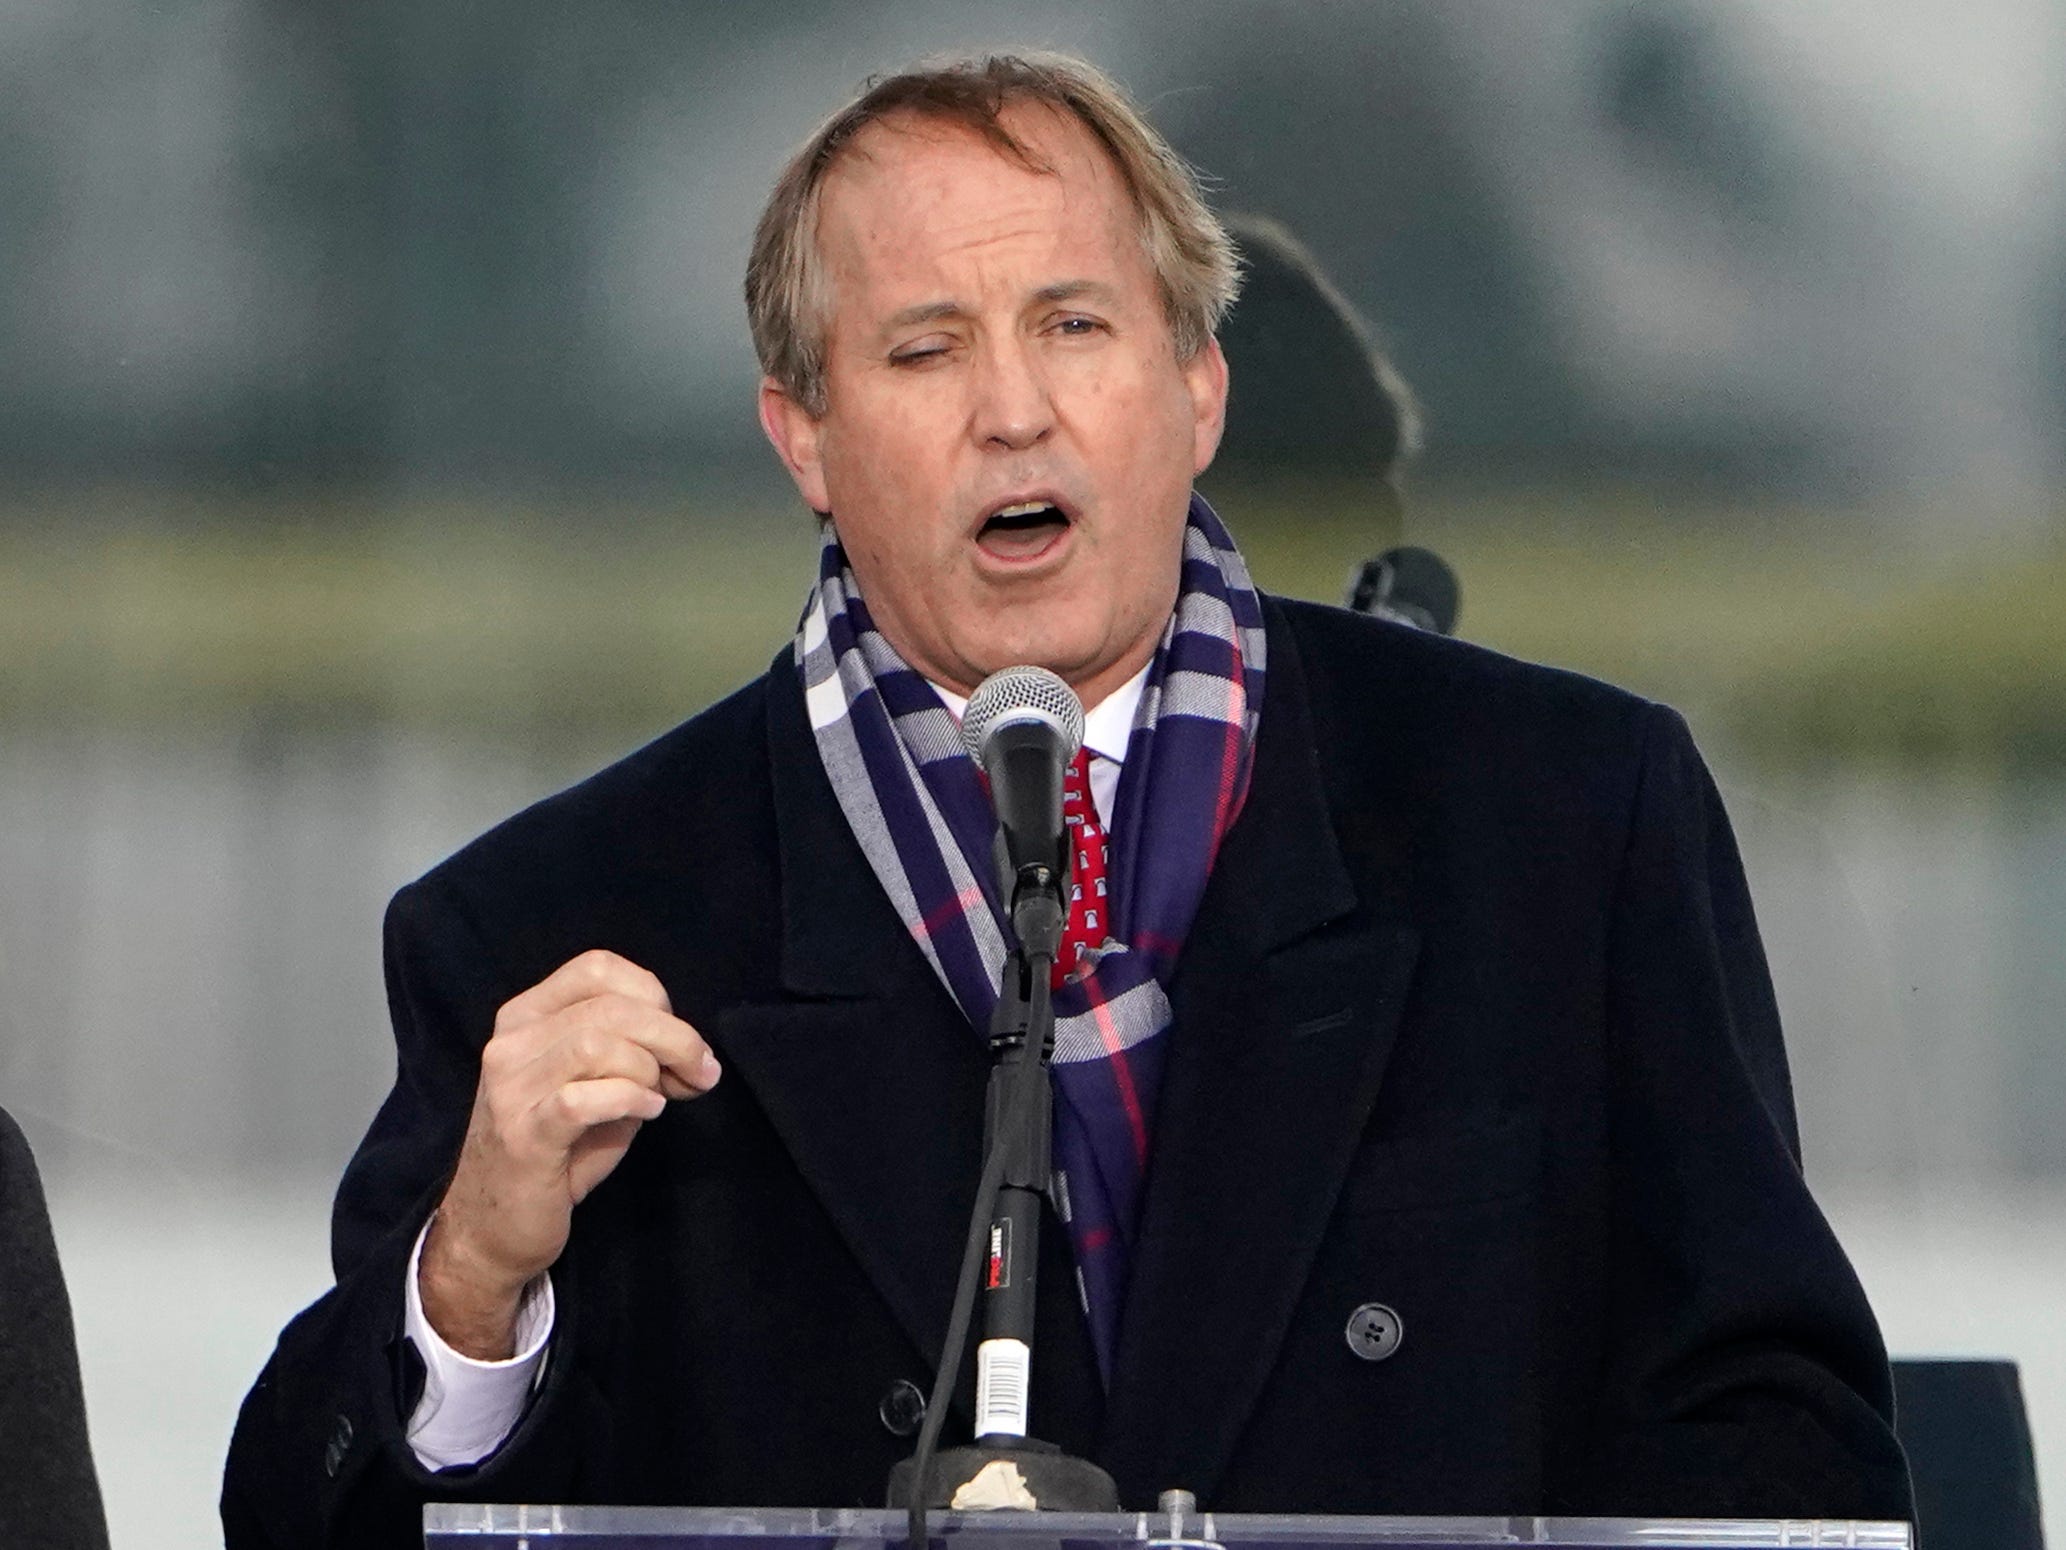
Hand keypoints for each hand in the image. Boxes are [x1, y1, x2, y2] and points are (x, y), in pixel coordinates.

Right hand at [419, 949, 720, 1357]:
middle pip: (610, 1006)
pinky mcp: (523, 1135)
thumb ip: (636, 1054)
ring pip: (597, 1043)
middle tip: (700, 1072)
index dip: (653, 995)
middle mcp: (511, 1043)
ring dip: (651, 1068)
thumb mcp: (598, 1086)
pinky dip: (629, 1098)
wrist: (494, 1227)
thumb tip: (694, 1051)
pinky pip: (583, 1097)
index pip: (598, 967)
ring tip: (662, 1097)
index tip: (680, 1040)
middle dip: (673, 1036)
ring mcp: (511, 1089)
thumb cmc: (558, 1151)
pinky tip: (646, 1112)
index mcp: (526, 1017)